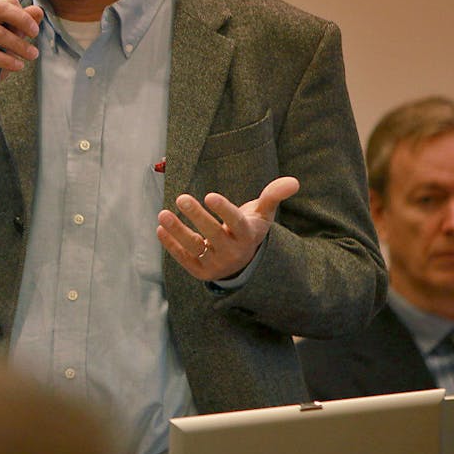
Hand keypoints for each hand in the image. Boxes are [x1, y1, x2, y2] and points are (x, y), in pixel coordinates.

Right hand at [0, 0, 42, 123]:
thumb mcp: (9, 41)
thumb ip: (21, 26)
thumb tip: (38, 11)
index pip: (4, 2)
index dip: (22, 13)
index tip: (34, 29)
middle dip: (22, 20)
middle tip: (35, 34)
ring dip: (19, 44)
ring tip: (31, 55)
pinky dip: (7, 60)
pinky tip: (18, 66)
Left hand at [156, 176, 300, 280]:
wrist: (243, 261)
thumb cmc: (249, 228)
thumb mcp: (263, 213)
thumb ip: (273, 196)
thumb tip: (293, 182)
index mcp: (247, 235)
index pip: (236, 222)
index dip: (224, 210)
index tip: (209, 195)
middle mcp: (232, 251)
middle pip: (213, 235)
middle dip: (197, 216)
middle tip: (181, 197)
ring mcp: (216, 263)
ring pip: (195, 247)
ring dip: (178, 231)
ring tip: (163, 214)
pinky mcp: (201, 271)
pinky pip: (184, 259)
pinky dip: (171, 245)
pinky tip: (160, 228)